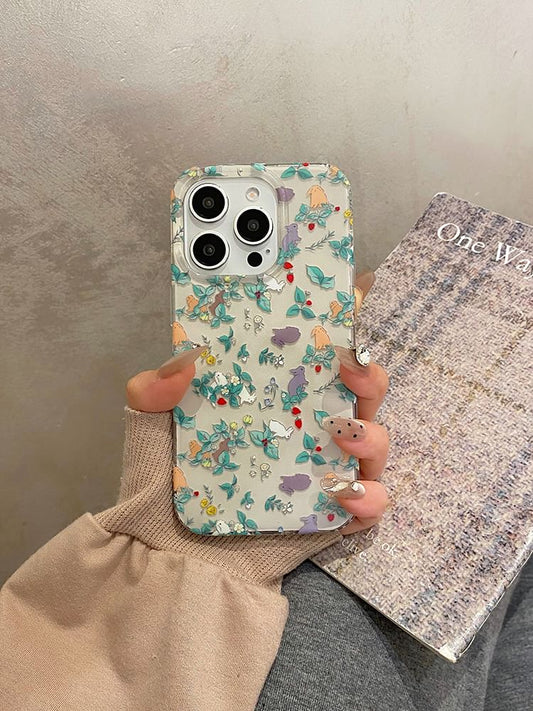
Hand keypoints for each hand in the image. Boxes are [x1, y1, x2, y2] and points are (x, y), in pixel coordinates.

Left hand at [126, 270, 388, 535]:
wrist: (168, 561)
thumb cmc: (162, 486)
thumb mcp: (149, 428)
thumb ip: (154, 391)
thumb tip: (185, 359)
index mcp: (274, 396)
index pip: (316, 353)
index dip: (344, 321)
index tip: (359, 290)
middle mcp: (306, 427)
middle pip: (359, 392)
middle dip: (366, 373)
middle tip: (348, 364)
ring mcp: (322, 470)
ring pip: (373, 442)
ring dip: (371, 432)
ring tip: (341, 432)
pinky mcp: (330, 516)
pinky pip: (370, 503)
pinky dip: (370, 497)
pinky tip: (344, 494)